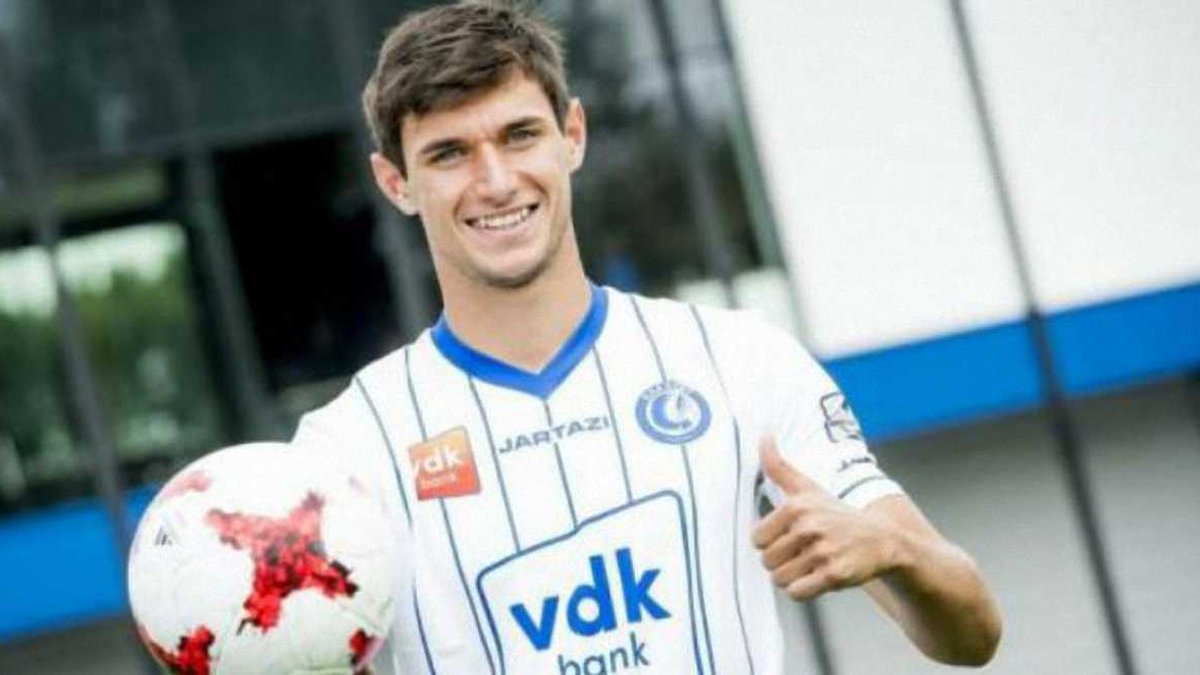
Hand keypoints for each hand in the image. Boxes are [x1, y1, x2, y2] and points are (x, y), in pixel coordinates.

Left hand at [752, 436, 899, 600]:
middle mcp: (809, 527)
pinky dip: (804, 590)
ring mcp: (823, 552)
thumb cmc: (836, 514)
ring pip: (780, 580)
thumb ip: (779, 466)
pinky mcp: (835, 575)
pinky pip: (797, 593)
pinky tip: (818, 577)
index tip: (789, 537)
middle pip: (767, 561)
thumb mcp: (808, 488)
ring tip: (811, 564)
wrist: (882, 540)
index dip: (770, 542)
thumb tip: (763, 434)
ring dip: (793, 577)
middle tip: (803, 553)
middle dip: (782, 562)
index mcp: (796, 506)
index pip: (757, 539)